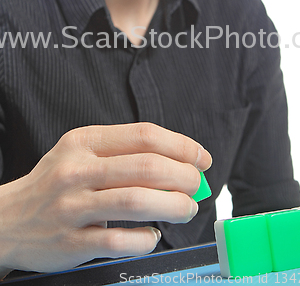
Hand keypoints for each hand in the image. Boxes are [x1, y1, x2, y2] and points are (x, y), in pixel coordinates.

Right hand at [0, 122, 211, 273]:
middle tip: (197, 185)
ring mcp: (72, 207)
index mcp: (83, 142)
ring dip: (173, 206)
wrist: (8, 219)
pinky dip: (147, 239)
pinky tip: (152, 235)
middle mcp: (76, 171)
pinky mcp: (71, 243)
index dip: (181, 146)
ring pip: (137, 202)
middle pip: (146, 167)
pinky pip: (121, 241)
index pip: (143, 135)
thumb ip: (123, 153)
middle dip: (183, 176)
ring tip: (186, 208)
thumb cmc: (56, 181)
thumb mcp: (80, 153)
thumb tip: (180, 162)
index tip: (201, 157)